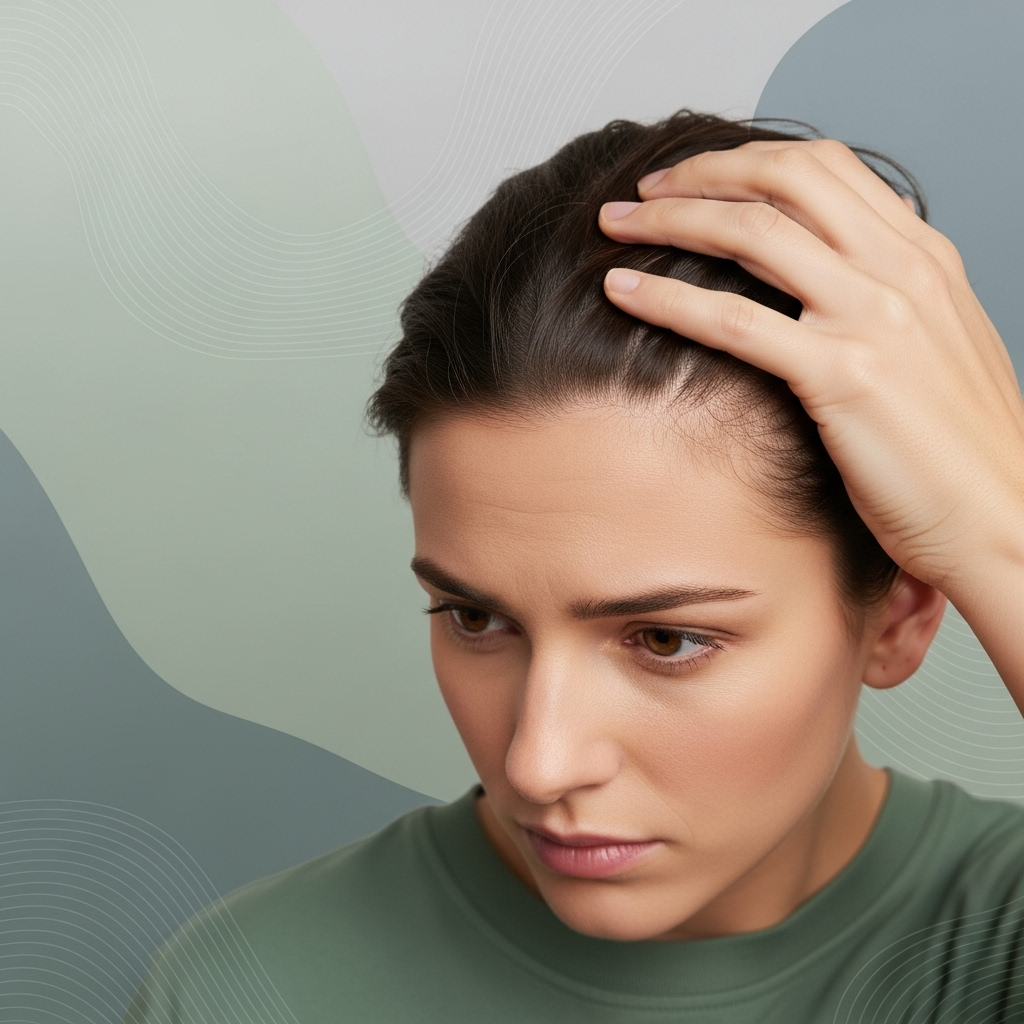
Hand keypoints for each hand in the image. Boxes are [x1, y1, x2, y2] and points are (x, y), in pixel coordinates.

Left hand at [598, 139, 1023, 599]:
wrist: (1006, 517)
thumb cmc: (962, 449)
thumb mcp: (936, 347)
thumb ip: (885, 299)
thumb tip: (824, 276)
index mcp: (923, 256)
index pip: (826, 168)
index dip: (746, 159)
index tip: (695, 176)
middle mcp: (901, 270)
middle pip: (783, 179)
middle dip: (700, 173)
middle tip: (644, 191)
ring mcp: (874, 317)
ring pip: (753, 233)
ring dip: (670, 220)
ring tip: (613, 226)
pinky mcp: (844, 375)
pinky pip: (735, 320)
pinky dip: (668, 298)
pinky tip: (623, 291)